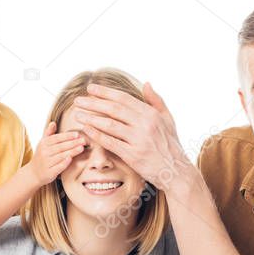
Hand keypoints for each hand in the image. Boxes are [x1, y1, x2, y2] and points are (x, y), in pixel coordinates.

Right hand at [29, 120, 86, 185]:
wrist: (33, 173)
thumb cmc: (42, 156)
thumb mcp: (43, 144)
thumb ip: (48, 133)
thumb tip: (53, 122)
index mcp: (44, 144)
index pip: (56, 138)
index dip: (67, 136)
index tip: (77, 134)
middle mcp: (44, 153)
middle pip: (60, 147)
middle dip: (73, 143)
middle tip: (84, 140)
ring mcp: (46, 163)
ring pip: (61, 156)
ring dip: (72, 151)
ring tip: (81, 148)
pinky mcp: (49, 173)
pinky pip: (58, 167)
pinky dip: (64, 163)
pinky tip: (71, 159)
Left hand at [73, 82, 193, 190]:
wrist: (176, 171)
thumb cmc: (170, 145)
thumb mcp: (168, 119)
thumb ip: (156, 101)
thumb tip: (146, 83)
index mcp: (151, 113)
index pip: (124, 98)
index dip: (105, 92)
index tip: (90, 88)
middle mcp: (145, 124)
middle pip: (113, 109)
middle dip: (93, 103)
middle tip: (78, 100)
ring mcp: (138, 140)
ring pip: (109, 125)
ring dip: (91, 118)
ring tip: (78, 114)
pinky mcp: (132, 155)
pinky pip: (110, 142)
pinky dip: (96, 135)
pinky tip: (86, 130)